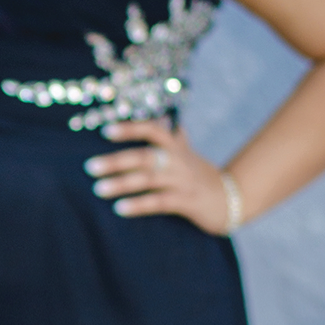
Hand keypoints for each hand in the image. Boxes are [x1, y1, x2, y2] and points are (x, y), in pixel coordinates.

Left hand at [84, 119, 230, 234]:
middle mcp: (179, 161)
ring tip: (98, 189)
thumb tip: (160, 116)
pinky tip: (120, 209)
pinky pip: (161, 202)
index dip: (131, 128)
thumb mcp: (186, 153)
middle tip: (90, 167)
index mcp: (176, 147)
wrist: (234, 198)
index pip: (153, 130)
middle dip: (116, 160)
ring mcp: (184, 181)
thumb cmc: (199, 175)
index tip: (105, 131)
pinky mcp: (189, 202)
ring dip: (122, 183)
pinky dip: (139, 205)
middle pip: (145, 156)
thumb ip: (171, 136)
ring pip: (150, 179)